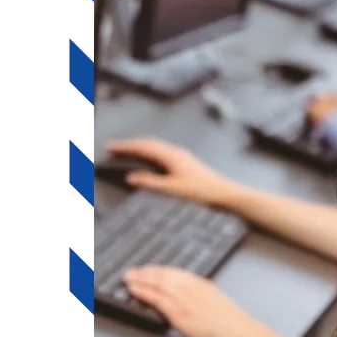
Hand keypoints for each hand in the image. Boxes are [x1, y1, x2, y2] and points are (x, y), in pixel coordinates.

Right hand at [106, 137, 237, 206]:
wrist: (225, 193)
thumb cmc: (203, 192)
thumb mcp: (173, 189)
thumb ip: (151, 183)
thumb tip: (132, 178)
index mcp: (171, 156)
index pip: (143, 147)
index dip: (126, 147)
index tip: (111, 147)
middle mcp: (176, 152)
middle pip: (149, 143)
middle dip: (130, 145)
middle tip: (114, 148)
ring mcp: (182, 156)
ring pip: (157, 146)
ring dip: (141, 147)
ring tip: (127, 152)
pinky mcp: (187, 162)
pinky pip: (163, 152)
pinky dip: (151, 152)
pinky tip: (150, 159)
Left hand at [123, 266, 256, 336]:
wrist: (238, 333)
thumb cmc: (232, 323)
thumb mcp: (217, 303)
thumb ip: (202, 298)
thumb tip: (192, 301)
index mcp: (201, 284)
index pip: (175, 273)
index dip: (159, 270)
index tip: (149, 270)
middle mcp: (191, 288)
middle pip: (163, 275)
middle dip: (145, 272)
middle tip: (132, 272)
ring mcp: (184, 299)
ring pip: (156, 284)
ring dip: (140, 280)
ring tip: (128, 279)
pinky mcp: (178, 312)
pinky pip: (156, 299)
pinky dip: (143, 292)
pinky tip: (134, 291)